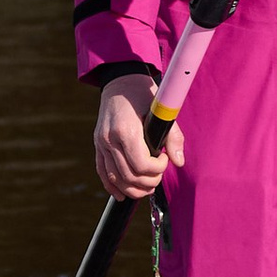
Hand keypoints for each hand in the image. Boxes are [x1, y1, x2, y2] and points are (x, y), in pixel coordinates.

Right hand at [94, 75, 177, 198]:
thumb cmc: (144, 95)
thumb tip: (179, 162)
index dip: (157, 169)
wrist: (121, 82)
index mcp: (126, 130)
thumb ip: (173, 137)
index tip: (165, 159)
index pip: (140, 165)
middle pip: (128, 176)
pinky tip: (123, 194)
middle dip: (148, 181)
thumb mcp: (161, 111)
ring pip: (115, 179)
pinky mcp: (97, 145)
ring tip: (148, 186)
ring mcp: (101, 143)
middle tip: (159, 175)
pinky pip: (102, 172)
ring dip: (133, 189)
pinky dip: (112, 186)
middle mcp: (109, 139)